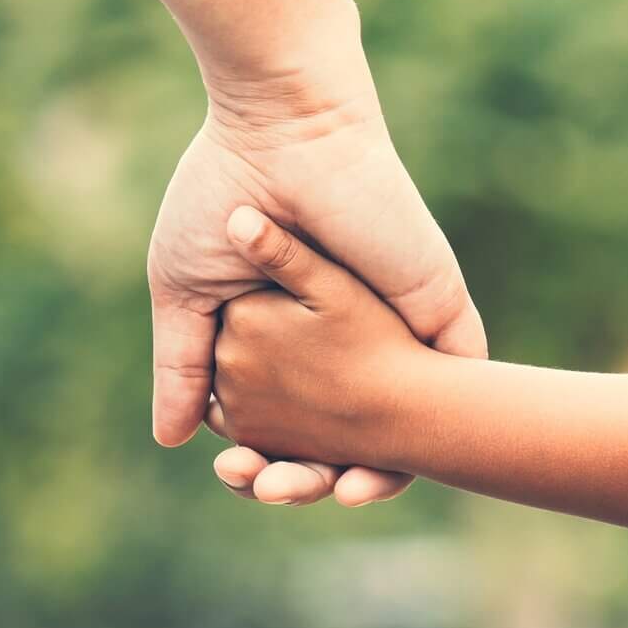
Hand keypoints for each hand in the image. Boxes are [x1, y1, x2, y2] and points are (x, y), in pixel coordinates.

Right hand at [147, 59, 484, 504]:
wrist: (285, 133)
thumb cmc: (224, 197)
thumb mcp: (187, 294)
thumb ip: (183, 366)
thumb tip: (171, 441)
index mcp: (292, 337)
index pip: (287, 423)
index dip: (265, 460)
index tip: (237, 476)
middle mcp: (349, 342)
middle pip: (343, 439)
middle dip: (311, 479)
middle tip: (271, 492)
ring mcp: (397, 331)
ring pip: (401, 431)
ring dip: (369, 475)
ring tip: (330, 495)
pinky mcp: (439, 313)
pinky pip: (456, 394)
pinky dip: (430, 442)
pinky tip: (388, 475)